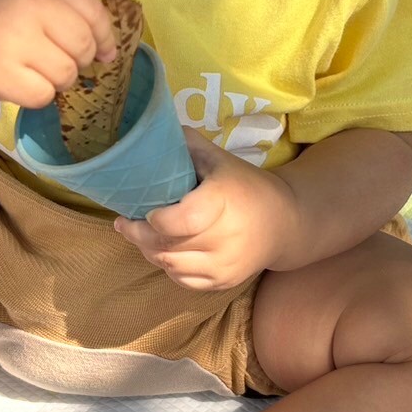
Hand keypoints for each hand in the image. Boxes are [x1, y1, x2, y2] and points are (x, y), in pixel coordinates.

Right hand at [0, 0, 117, 108]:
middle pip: (83, 48)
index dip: (104, 38)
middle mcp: (32, 4)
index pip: (94, 13)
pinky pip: (41, 96)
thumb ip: (66, 1)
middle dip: (77, 59)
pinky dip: (35, 93)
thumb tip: (108, 51)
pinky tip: (15, 78)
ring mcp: (14, 41)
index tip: (102, 52)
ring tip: (29, 65)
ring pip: (66, 76)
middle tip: (53, 57)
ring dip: (55, 78)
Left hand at [112, 128, 298, 291]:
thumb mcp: (220, 159)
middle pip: (166, 245)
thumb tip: (152, 128)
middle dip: (138, 234)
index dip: (155, 218)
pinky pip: (182, 280)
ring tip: (141, 235)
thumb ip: (188, 145)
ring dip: (149, 251)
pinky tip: (164, 251)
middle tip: (125, 222)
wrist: (287, 223)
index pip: (180, 221)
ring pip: (170, 266)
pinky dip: (167, 267)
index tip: (143, 208)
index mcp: (222, 202)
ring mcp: (224, 265)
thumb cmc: (247, 186)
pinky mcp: (223, 282)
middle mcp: (224, 239)